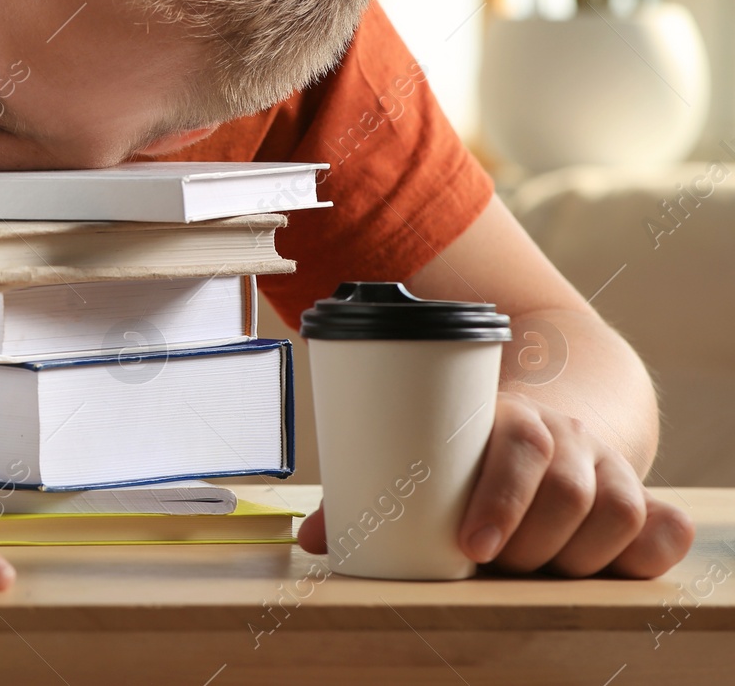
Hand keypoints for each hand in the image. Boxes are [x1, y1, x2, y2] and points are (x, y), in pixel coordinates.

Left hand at [296, 392, 695, 576]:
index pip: (521, 447)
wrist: (553, 412)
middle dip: (531, 544)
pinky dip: (649, 550)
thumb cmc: (474, 451)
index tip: (470, 545)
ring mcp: (611, 466)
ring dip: (577, 557)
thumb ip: (378, 498)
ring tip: (535, 571)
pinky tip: (613, 565)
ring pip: (619, 512)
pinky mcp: (644, 499)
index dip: (501, 498)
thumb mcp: (433, 458)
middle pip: (571, 491)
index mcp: (510, 418)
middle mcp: (569, 436)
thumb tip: (317, 538)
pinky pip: (665, 526)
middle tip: (494, 566)